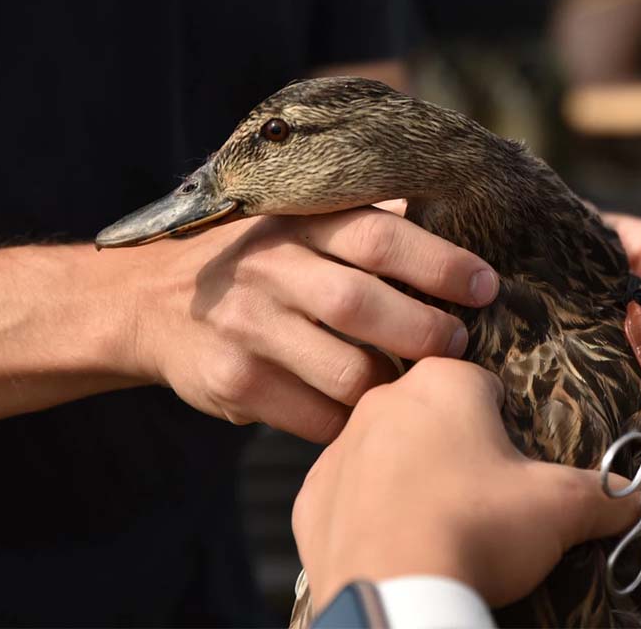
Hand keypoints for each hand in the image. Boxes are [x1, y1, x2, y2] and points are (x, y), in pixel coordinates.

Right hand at [100, 207, 498, 442]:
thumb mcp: (300, 225)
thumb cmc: (260, 264)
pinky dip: (350, 423)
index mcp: (298, 223)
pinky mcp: (233, 381)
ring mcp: (247, 327)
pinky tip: (359, 412)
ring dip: (392, 386)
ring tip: (410, 383)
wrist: (154, 304)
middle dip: (426, 332)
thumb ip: (368, 223)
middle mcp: (269, 269)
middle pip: (363, 304)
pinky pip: (316, 419)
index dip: (440, 263)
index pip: (379, 236)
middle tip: (458, 346)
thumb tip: (466, 217)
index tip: (486, 286)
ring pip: (347, 373)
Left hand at [291, 358, 639, 606]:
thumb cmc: (475, 531)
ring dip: (410, 480)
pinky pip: (348, 497)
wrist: (396, 593)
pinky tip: (398, 545)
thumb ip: (604, 493)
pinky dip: (370, 516)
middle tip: (483, 501)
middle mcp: (382, 402)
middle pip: (432, 417)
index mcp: (443, 383)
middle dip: (457, 450)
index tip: (515, 463)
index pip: (484, 384)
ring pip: (385, 454)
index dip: (506, 424)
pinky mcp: (312, 498)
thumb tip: (631, 497)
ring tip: (440, 528)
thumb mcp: (561, 508)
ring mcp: (339, 450)